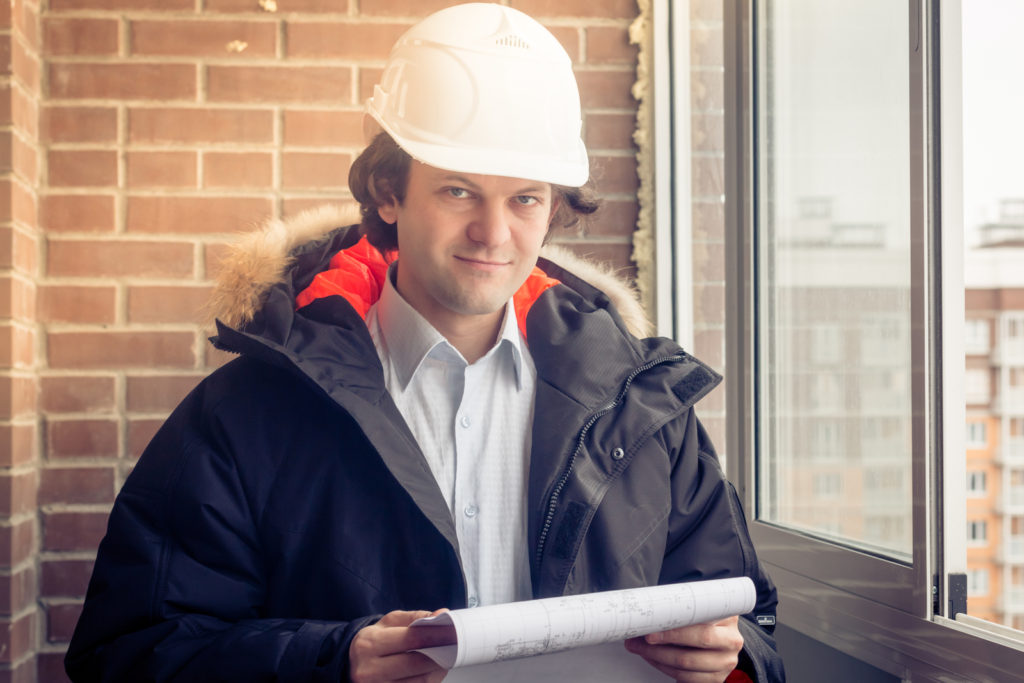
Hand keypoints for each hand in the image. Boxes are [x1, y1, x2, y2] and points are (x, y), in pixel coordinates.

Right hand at [349, 610, 454, 682]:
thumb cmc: (373, 642)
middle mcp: (369, 670)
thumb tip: (440, 615)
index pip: (411, 638)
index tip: (454, 630)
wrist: (351, 665)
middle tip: (456, 644)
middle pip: (417, 663)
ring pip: (420, 681)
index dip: (437, 634)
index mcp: (369, 644)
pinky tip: (434, 671)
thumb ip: (415, 618)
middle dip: (441, 653)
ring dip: (438, 669)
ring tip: (446, 657)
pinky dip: (430, 680)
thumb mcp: (388, 623)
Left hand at [624, 615, 743, 682]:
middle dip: (665, 640)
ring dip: (658, 656)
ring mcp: (726, 662)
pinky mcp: (716, 679)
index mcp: (728, 617)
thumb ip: (680, 607)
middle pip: (698, 641)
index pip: (703, 618)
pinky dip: (664, 668)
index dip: (678, 625)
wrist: (714, 638)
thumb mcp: (697, 607)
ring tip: (640, 648)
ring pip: (687, 663)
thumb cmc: (701, 620)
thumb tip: (649, 610)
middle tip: (643, 638)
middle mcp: (731, 640)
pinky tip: (653, 658)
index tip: (654, 626)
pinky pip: (686, 677)